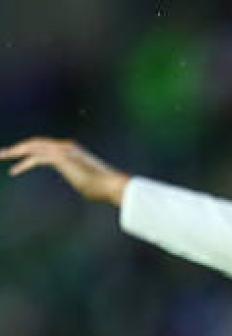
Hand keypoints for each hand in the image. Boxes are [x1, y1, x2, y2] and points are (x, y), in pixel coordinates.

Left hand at [0, 137, 129, 205]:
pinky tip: (14, 171)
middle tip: (2, 153)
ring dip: (15, 152)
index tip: (17, 155)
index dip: (29, 149)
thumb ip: (82, 177)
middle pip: (35, 143)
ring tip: (2, 157)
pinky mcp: (61, 159)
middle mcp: (66, 146)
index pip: (44, 145)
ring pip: (32, 147)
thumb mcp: (88, 181)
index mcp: (72, 149)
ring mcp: (63, 151)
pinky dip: (23, 164)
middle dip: (17, 148)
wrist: (113, 185)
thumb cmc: (104, 188)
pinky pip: (36, 159)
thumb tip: (86, 184)